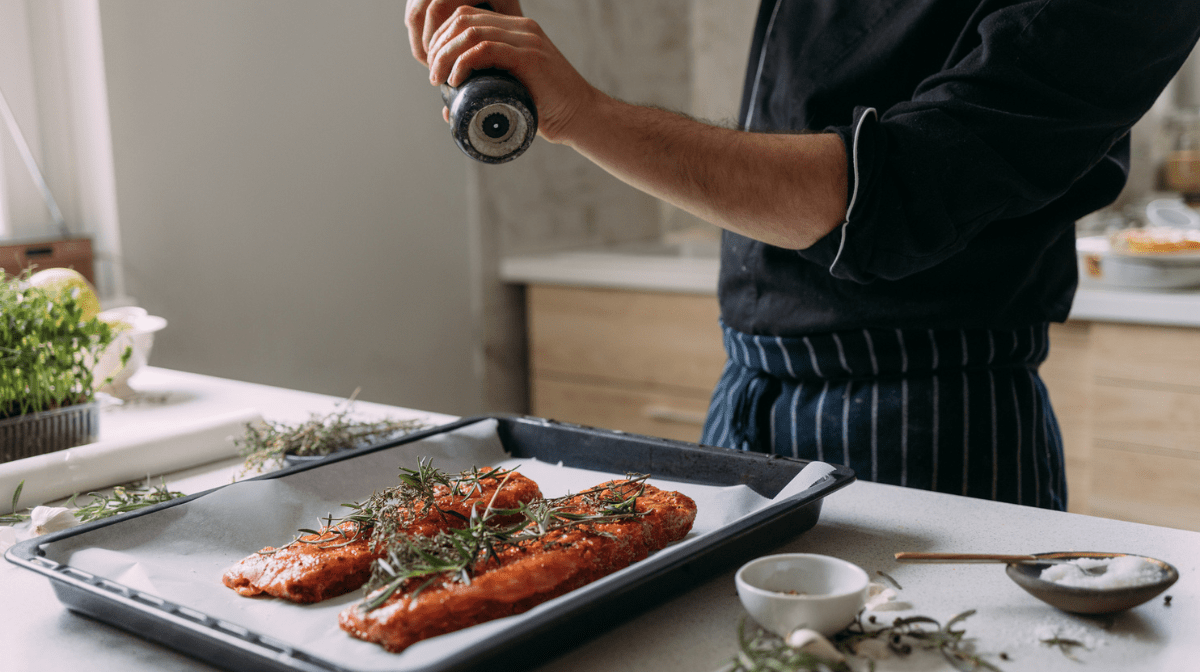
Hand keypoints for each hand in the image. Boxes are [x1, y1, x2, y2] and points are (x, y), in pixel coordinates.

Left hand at [409, 3, 598, 142]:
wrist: (581, 117)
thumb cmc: (546, 109)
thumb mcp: (511, 92)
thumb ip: (484, 93)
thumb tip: (448, 110)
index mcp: (515, 30)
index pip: (466, 17)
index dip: (442, 38)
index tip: (433, 65)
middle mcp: (521, 28)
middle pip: (463, 20)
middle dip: (439, 46)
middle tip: (433, 74)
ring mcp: (526, 40)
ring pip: (470, 32)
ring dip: (446, 55)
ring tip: (439, 78)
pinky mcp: (529, 57)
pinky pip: (486, 49)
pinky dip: (463, 63)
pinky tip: (456, 79)